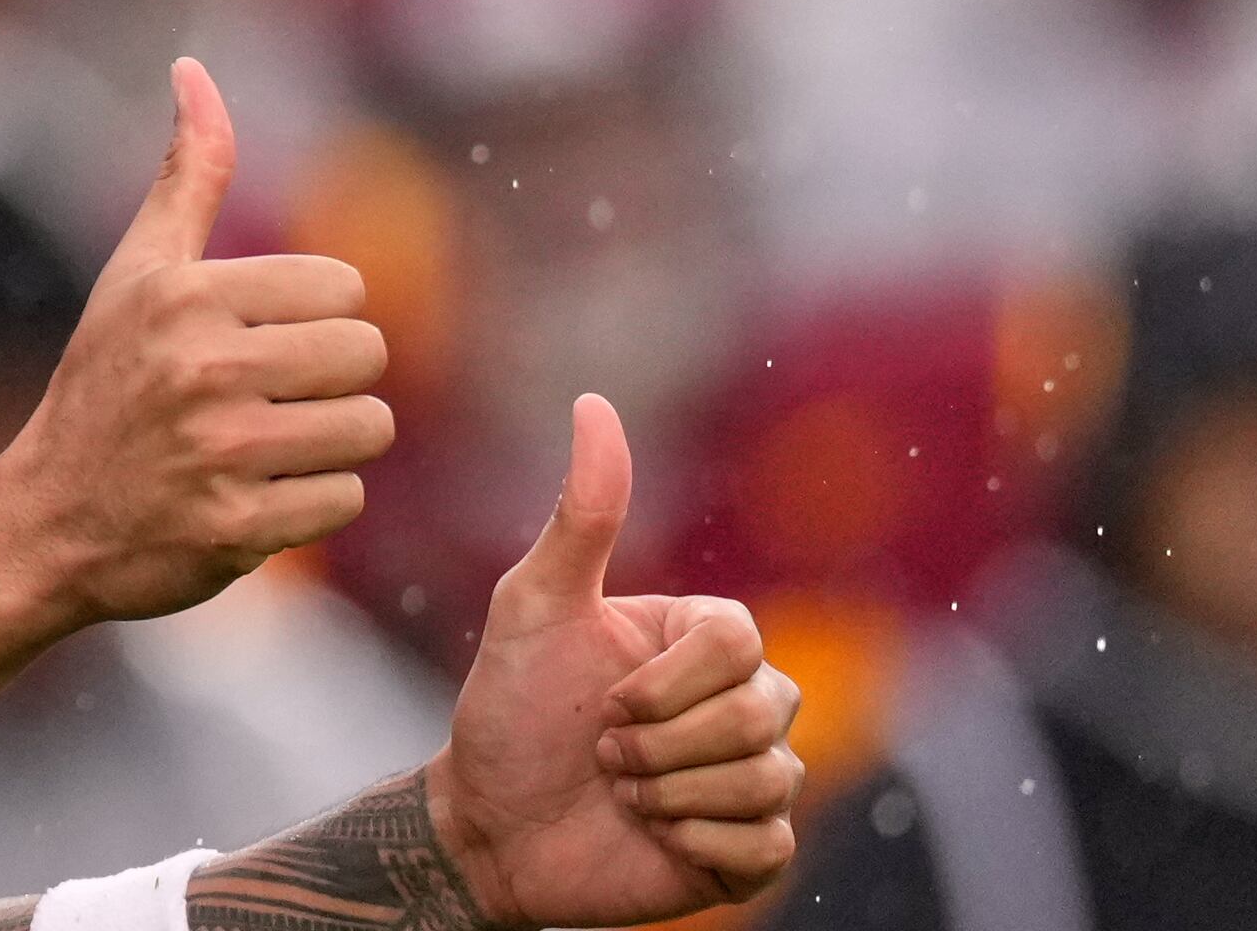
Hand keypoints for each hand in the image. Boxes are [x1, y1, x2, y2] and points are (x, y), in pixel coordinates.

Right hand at [0, 58, 394, 626]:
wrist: (45, 521)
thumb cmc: (103, 384)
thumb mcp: (135, 271)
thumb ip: (186, 173)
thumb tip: (193, 68)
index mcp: (187, 296)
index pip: (343, 289)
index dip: (314, 317)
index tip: (259, 341)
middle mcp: (205, 368)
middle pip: (366, 356)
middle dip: (332, 381)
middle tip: (269, 399)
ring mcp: (222, 452)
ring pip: (369, 429)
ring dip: (331, 444)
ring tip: (268, 447)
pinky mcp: (238, 528)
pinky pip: (344, 501)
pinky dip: (313, 504)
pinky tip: (256, 496)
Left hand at [428, 396, 802, 928]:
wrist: (489, 826)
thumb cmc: (509, 710)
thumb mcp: (533, 607)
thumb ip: (583, 515)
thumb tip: (595, 402)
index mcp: (705, 639)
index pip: (739, 641)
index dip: (664, 684)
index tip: (604, 701)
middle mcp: (745, 702)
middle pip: (762, 713)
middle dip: (658, 742)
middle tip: (605, 754)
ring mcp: (755, 778)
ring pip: (767, 782)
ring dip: (668, 794)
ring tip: (622, 793)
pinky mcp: (753, 853)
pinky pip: (767, 846)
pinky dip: (695, 847)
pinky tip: (653, 839)